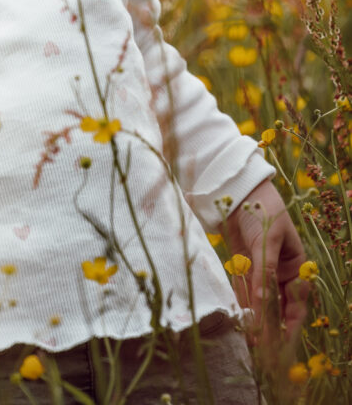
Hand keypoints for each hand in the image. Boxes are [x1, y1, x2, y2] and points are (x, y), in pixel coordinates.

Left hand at [223, 180, 307, 345]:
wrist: (238, 188)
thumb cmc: (262, 209)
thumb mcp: (268, 240)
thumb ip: (265, 271)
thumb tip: (264, 303)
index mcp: (296, 265)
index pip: (296, 300)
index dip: (291, 322)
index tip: (283, 341)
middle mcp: (280, 271)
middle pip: (278, 305)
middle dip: (271, 326)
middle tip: (262, 346)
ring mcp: (261, 269)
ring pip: (261, 301)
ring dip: (256, 318)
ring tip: (249, 339)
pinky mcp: (242, 265)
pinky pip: (244, 289)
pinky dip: (242, 303)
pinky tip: (238, 318)